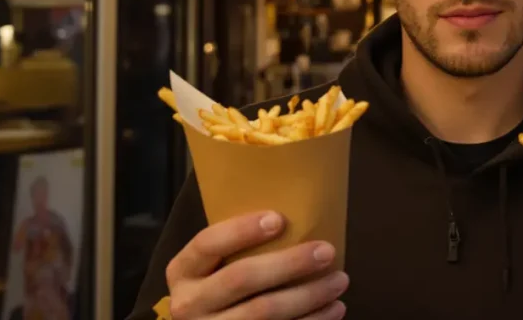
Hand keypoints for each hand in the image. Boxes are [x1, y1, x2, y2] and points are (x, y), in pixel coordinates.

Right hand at [166, 211, 347, 319]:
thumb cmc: (220, 285)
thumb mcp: (214, 265)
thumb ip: (237, 246)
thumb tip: (296, 211)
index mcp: (183, 271)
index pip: (208, 243)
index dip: (241, 230)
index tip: (279, 219)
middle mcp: (189, 304)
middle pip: (241, 278)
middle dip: (288, 263)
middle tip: (327, 251)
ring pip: (263, 312)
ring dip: (308, 296)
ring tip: (340, 280)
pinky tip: (334, 309)